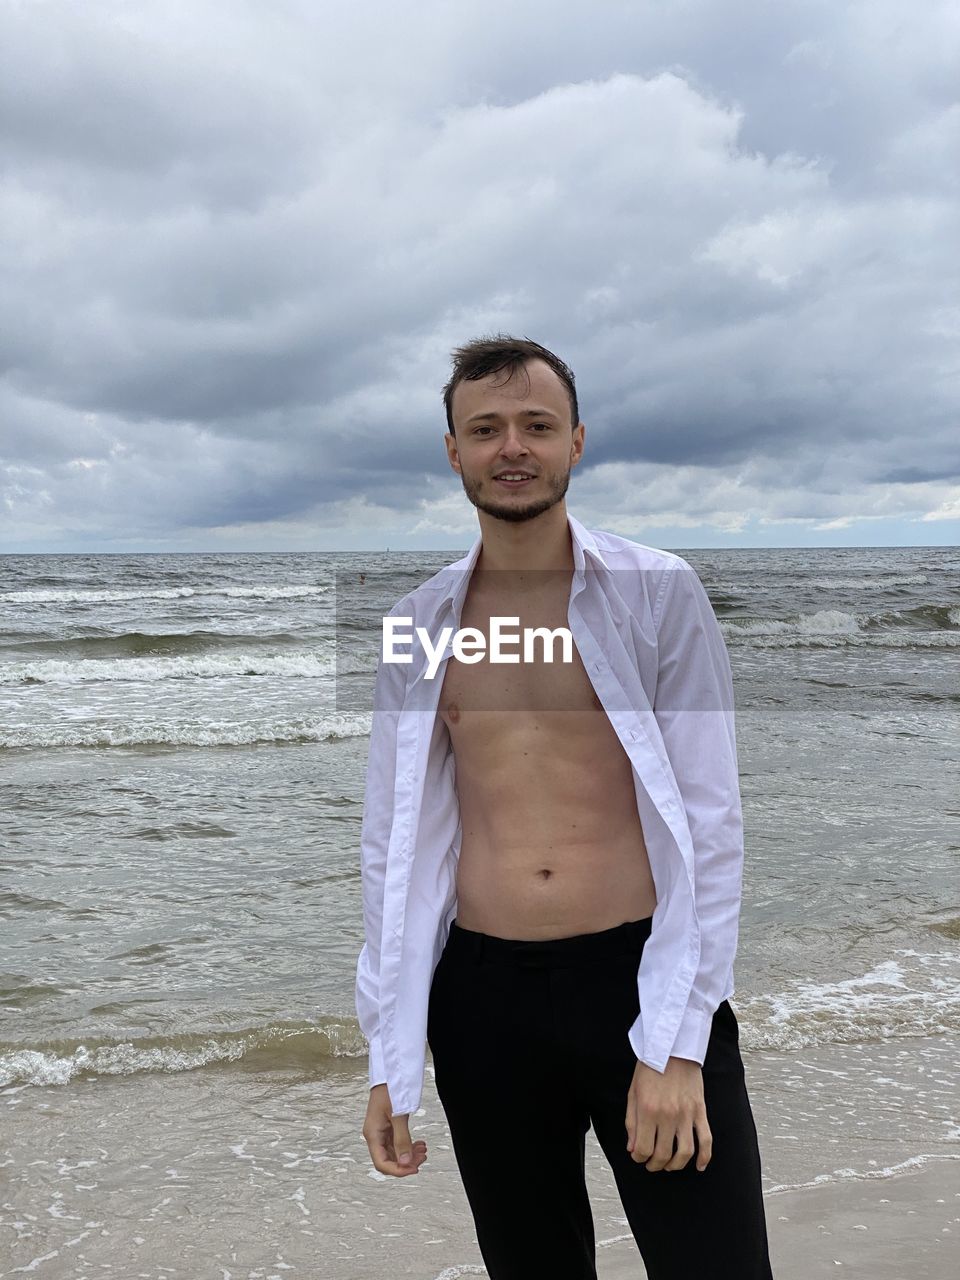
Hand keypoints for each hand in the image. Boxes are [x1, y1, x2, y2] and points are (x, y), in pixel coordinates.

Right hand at [362, 1084, 427, 1176]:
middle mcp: (375, 1135)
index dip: (398, 1170)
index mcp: (372, 1134)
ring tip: (423, 1150)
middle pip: (388, 1160)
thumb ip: (402, 1140)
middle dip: (406, 1162)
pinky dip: (408, 1146)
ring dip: (408, 1155)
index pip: (382, 1163)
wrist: (390, 1072)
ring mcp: (381, 1131)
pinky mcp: (388, 1127)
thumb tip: (405, 1162)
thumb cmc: (390, 1089)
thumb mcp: (398, 1115)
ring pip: (394, 1153)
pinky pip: (397, 1143)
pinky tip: (419, 1144)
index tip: (413, 1169)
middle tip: (422, 1158)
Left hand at [624, 1055, 711, 1172]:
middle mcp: (667, 1115)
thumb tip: (632, 1149)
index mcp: (647, 1110)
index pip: (643, 1149)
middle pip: (663, 1154)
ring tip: (670, 1165)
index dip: (639, 1158)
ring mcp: (686, 1114)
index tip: (638, 1156)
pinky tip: (699, 1166)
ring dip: (676, 1165)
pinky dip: (704, 1158)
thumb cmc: (649, 1069)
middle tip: (652, 1164)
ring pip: (685, 1153)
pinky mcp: (700, 1111)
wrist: (672, 1048)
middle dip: (655, 1165)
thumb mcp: (633, 1093)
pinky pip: (706, 1140)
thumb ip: (631, 1122)